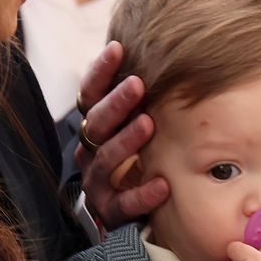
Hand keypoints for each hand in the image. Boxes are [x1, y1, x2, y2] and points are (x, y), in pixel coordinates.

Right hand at [75, 41, 169, 227]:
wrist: (128, 212)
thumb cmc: (138, 157)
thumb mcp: (135, 124)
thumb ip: (141, 98)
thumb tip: (170, 50)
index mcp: (95, 127)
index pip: (90, 94)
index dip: (101, 72)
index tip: (118, 49)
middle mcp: (91, 151)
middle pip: (97, 123)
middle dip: (116, 103)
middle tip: (137, 84)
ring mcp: (98, 182)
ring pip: (107, 160)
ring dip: (127, 141)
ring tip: (148, 124)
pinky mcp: (110, 212)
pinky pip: (124, 204)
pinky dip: (142, 195)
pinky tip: (162, 185)